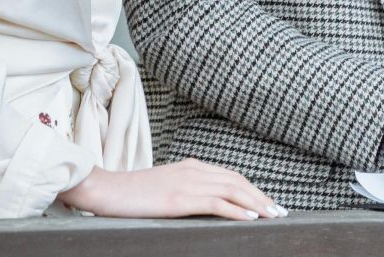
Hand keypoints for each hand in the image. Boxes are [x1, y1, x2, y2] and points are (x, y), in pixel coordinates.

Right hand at [58, 158, 283, 219]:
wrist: (103, 190)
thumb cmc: (130, 194)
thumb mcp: (164, 188)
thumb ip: (185, 191)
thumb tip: (204, 204)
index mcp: (192, 166)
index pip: (231, 176)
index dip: (253, 189)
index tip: (268, 202)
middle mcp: (194, 170)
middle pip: (238, 182)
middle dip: (262, 196)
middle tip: (280, 211)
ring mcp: (187, 182)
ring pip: (233, 190)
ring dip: (257, 203)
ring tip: (273, 215)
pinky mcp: (179, 198)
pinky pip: (216, 203)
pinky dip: (237, 210)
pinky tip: (251, 217)